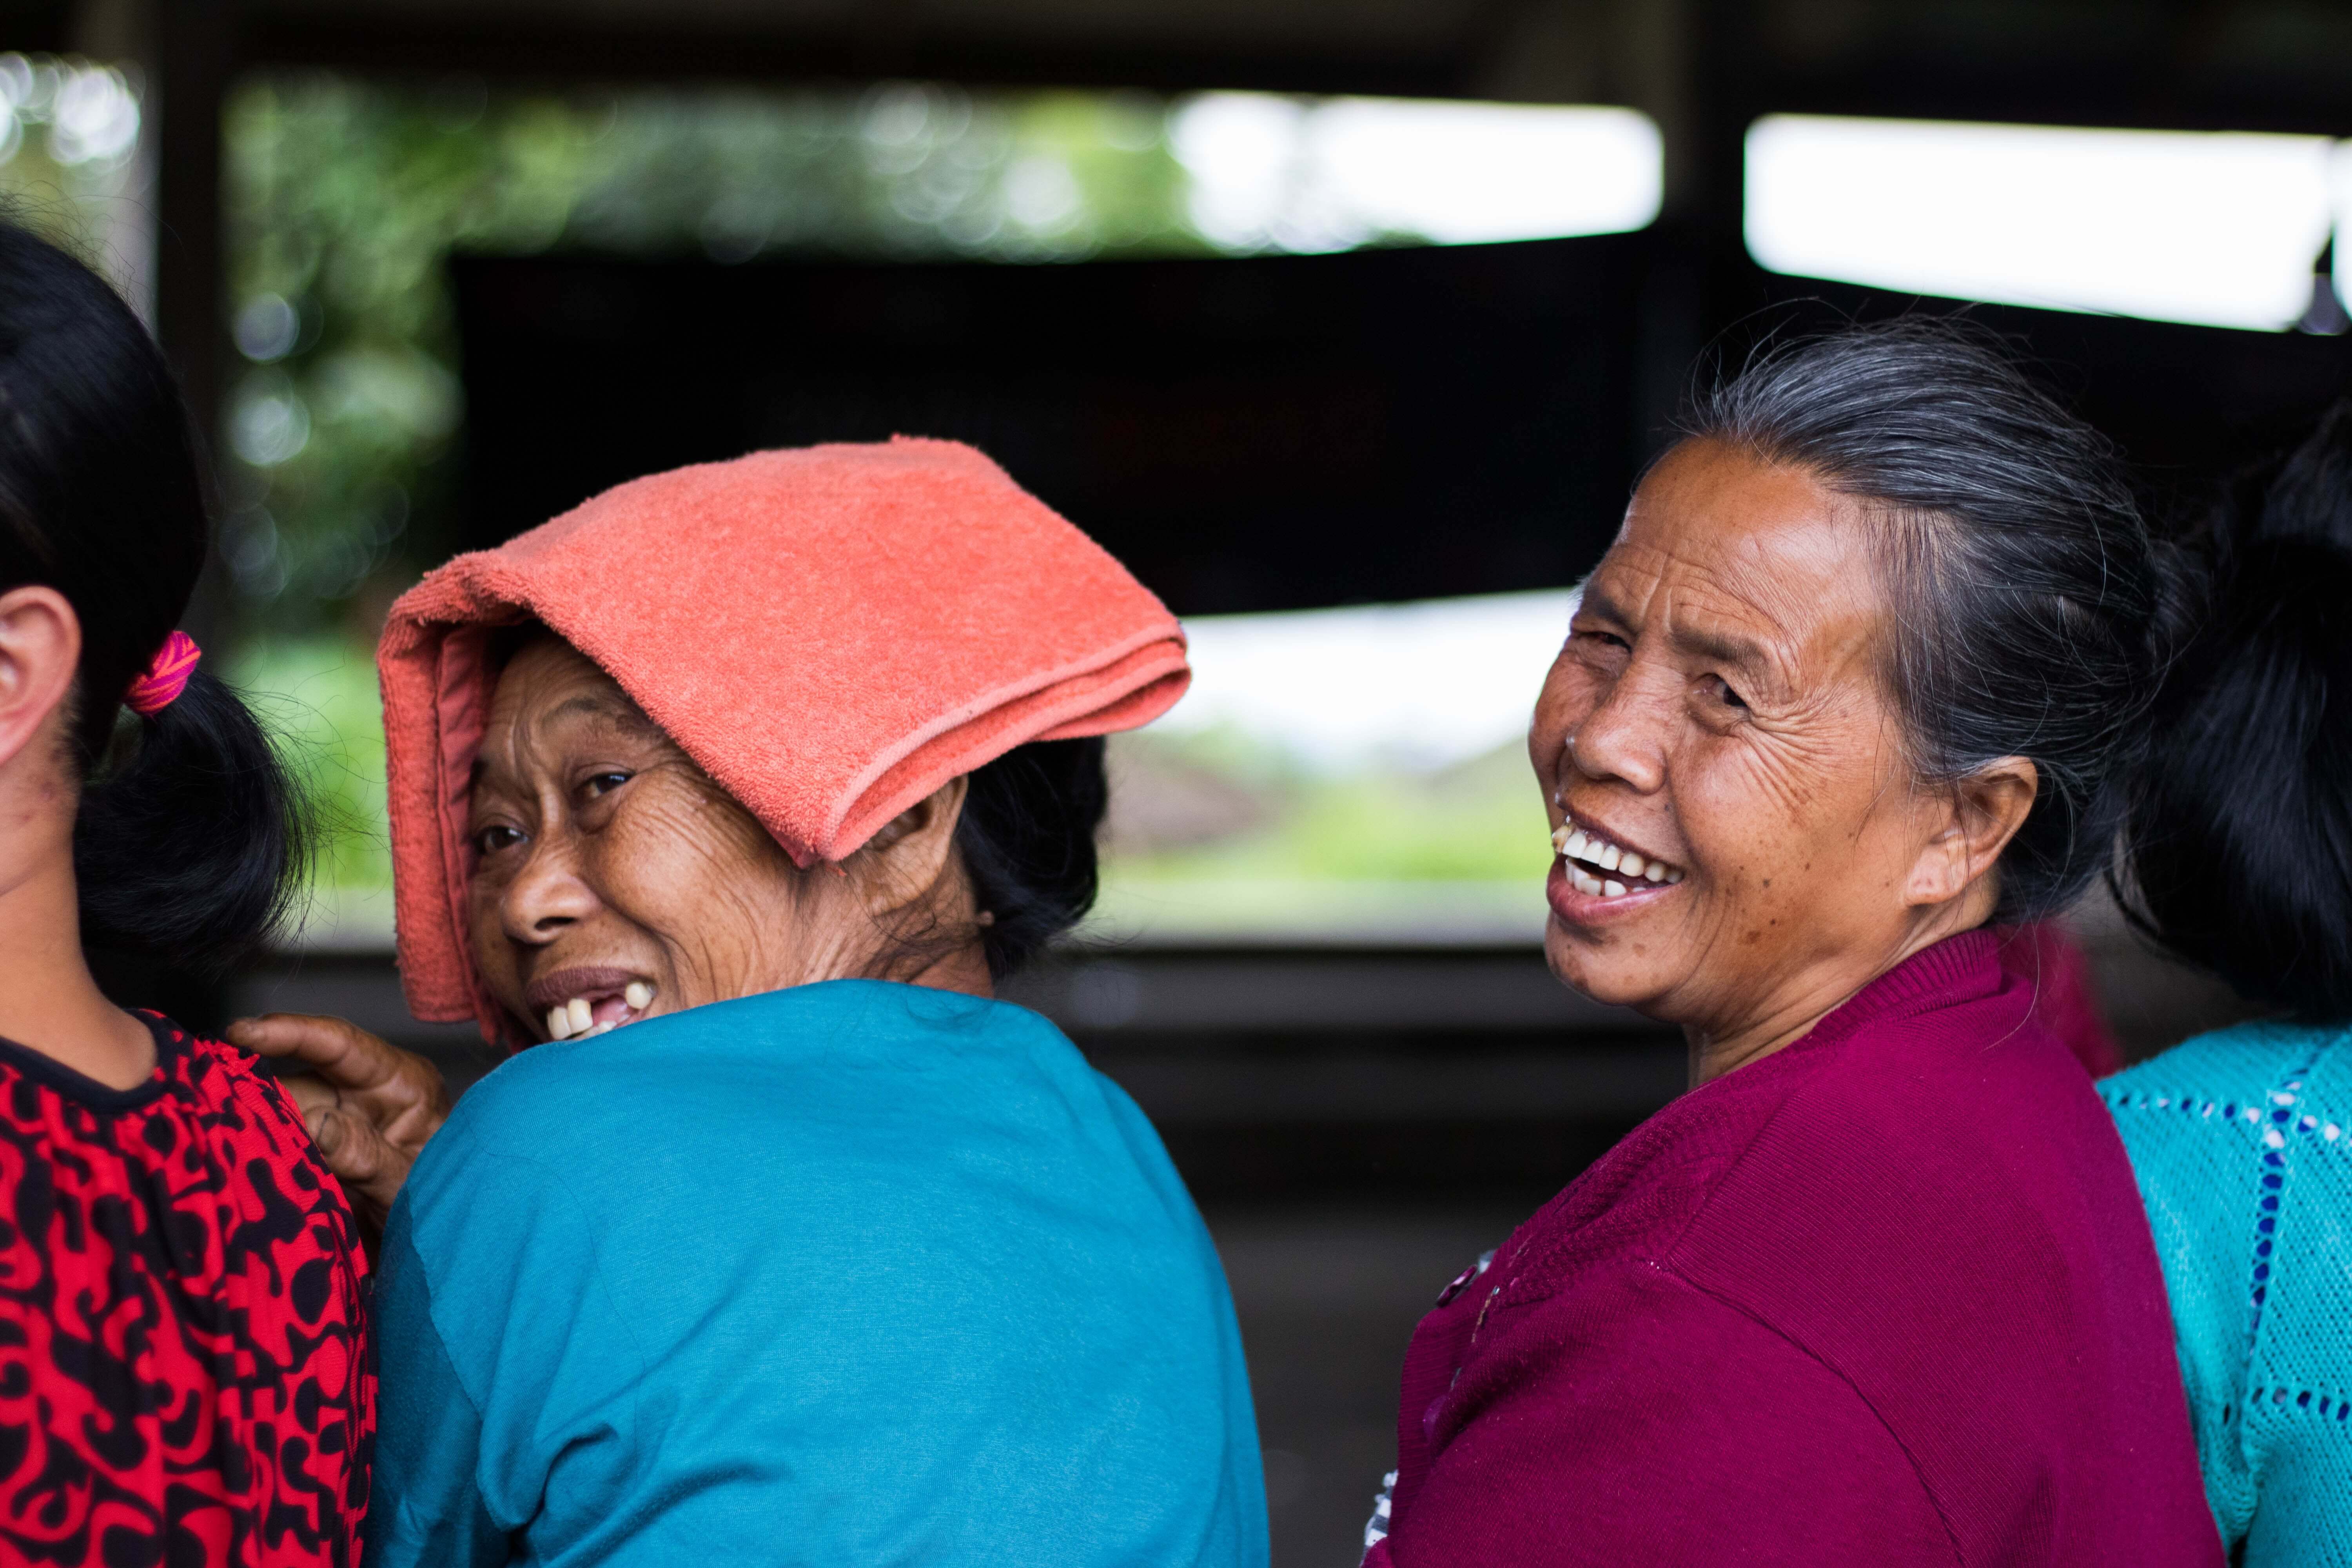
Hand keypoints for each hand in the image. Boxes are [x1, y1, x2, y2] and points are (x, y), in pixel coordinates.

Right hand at [225, 1012, 452, 1228]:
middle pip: (297, 1080)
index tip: (242, 1032)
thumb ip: (365, 1155)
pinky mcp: (316, 1152)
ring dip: (249, 1125)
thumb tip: (314, 1123)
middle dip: (251, 1086)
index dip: (289, 1033)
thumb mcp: (410, 1182)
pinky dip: (256, 1152)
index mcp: (401, 1082)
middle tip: (203, 1094)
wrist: (440, 1245)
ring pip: (279, 1113)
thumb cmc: (445, 1204)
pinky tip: (227, 1158)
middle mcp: (364, 1094)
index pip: (340, 1044)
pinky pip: (278, 1144)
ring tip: (211, 1132)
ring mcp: (337, 1122)